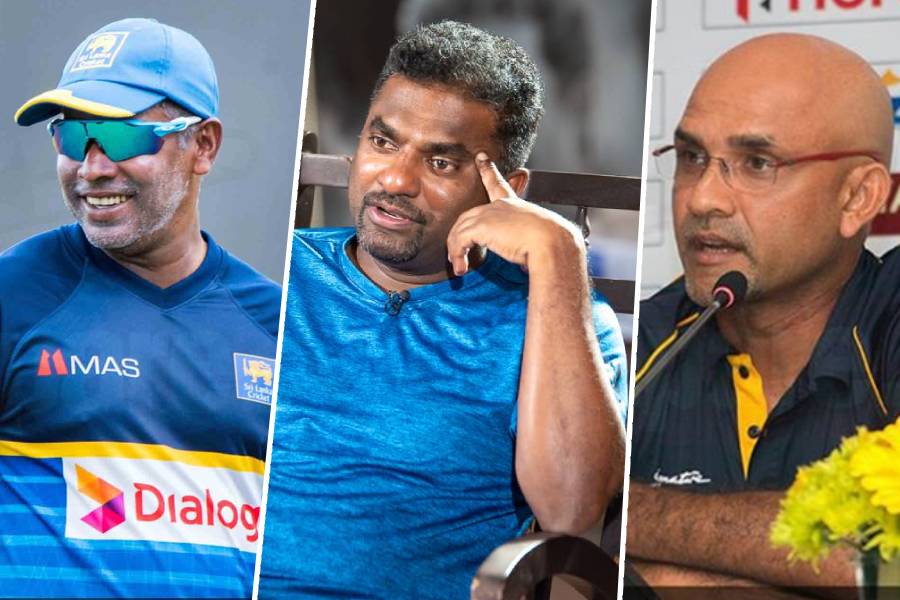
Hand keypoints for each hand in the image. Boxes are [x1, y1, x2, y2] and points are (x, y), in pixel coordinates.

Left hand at [446, 153, 583, 275]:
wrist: (553, 243)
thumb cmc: (553, 244)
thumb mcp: (538, 240)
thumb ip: (526, 247)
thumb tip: (525, 265)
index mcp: (516, 205)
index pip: (498, 183)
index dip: (488, 170)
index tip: (481, 158)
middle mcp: (501, 205)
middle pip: (469, 215)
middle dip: (458, 232)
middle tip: (455, 253)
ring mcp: (490, 214)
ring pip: (461, 229)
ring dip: (457, 249)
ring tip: (460, 266)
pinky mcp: (481, 226)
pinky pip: (459, 240)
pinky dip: (458, 254)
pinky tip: (462, 267)